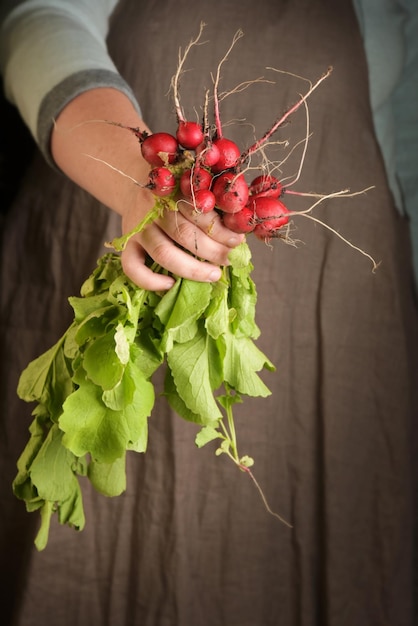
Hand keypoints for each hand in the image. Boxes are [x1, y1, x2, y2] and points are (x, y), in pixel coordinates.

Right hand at [51, 87, 243, 289]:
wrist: (135, 178)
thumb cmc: (177, 187)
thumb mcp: (195, 186)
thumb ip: (215, 205)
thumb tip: (242, 232)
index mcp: (173, 187)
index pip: (200, 212)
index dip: (222, 229)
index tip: (239, 240)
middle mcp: (154, 206)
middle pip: (184, 234)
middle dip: (213, 251)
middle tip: (230, 259)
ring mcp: (138, 226)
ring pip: (163, 252)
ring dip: (192, 268)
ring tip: (214, 275)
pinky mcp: (127, 243)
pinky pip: (132, 267)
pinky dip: (150, 281)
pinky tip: (170, 284)